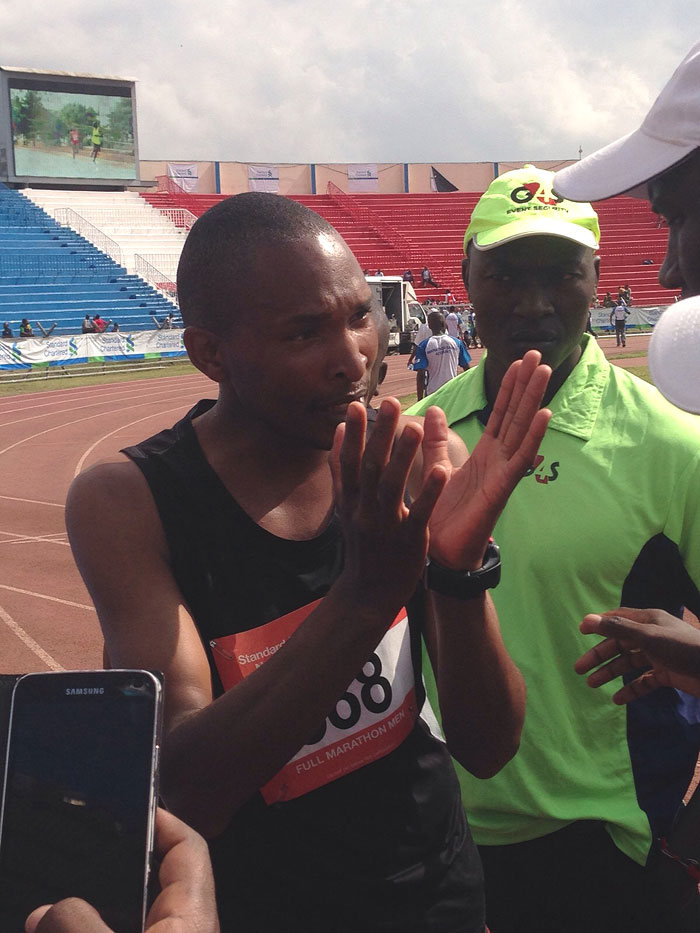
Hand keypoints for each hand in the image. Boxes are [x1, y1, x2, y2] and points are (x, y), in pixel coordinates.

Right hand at [25, 809, 218, 931]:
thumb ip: (82, 927)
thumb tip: (45, 910)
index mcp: (193, 920)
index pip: (189, 849)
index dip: (165, 819)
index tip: (135, 801)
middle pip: (154, 882)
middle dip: (115, 865)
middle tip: (78, 850)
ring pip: (129, 916)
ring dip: (94, 907)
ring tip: (55, 896)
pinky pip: (116, 931)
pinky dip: (91, 927)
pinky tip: (53, 926)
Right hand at [330, 398, 446, 616]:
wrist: (369, 593)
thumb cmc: (361, 546)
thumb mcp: (345, 510)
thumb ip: (343, 474)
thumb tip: (339, 435)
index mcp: (350, 502)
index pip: (349, 462)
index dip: (353, 434)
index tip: (356, 406)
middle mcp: (364, 510)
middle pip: (371, 467)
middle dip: (380, 435)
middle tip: (390, 403)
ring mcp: (386, 525)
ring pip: (392, 487)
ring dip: (403, 457)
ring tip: (414, 428)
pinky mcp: (409, 540)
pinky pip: (420, 513)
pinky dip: (429, 492)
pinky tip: (440, 470)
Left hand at [421, 349, 551, 568]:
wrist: (441, 551)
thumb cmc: (442, 513)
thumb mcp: (436, 467)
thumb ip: (435, 440)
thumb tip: (433, 410)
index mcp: (485, 453)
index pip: (500, 414)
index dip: (509, 388)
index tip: (517, 360)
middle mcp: (499, 459)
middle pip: (516, 415)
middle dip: (527, 385)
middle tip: (539, 354)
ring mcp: (504, 472)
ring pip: (522, 429)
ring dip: (534, 400)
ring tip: (544, 372)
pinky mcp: (503, 487)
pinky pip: (521, 458)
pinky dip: (533, 436)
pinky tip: (544, 414)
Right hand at [574, 608, 699, 701]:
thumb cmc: (682, 649)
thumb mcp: (648, 636)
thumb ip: (617, 628)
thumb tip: (586, 619)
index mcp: (648, 621)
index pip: (618, 618)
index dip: (599, 624)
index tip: (580, 631)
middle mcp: (652, 636)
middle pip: (619, 644)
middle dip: (599, 656)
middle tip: (579, 669)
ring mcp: (659, 656)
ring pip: (629, 663)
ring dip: (610, 673)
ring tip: (592, 684)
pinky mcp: (667, 675)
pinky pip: (644, 681)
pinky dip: (630, 689)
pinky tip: (617, 698)